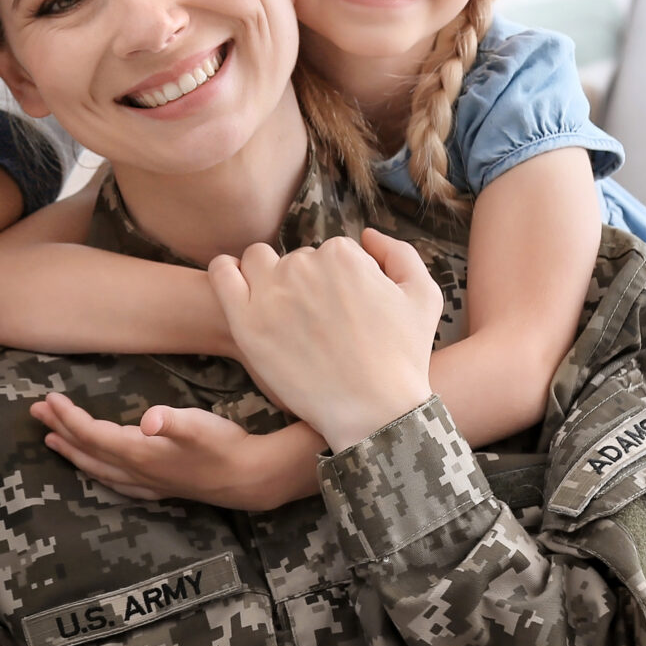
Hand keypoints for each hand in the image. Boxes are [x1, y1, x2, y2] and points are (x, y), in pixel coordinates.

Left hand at [27, 393, 323, 511]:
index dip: (67, 417)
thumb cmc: (225, 446)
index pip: (92, 434)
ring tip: (51, 442)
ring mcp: (148, 483)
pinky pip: (116, 482)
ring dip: (72, 453)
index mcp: (139, 454)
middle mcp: (137, 472)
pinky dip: (98, 473)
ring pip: (98, 469)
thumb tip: (150, 419)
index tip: (48, 399)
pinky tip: (98, 472)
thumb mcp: (200, 425)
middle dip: (59, 431)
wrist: (252, 477)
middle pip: (87, 450)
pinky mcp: (161, 487)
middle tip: (35, 413)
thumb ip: (173, 421)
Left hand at [209, 230, 442, 451]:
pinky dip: (227, 271)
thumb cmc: (402, 358)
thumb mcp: (423, 296)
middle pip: (298, 259)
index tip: (344, 311)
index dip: (341, 282)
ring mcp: (272, 293)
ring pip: (259, 260)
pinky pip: (223, 275)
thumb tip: (367, 235)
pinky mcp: (246, 322)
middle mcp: (304, 265)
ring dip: (267, 274)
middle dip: (306, 282)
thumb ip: (398, 253)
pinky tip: (237, 283)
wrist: (373, 411)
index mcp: (343, 255)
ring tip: (280, 307)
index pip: (334, 252)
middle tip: (317, 323)